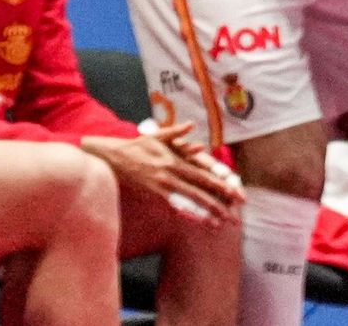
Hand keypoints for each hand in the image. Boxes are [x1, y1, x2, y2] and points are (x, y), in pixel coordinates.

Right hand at [86, 127, 242, 227]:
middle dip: (218, 203)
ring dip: (205, 213)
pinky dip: (187, 214)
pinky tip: (197, 222)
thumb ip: (176, 133)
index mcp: (174, 160)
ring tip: (220, 223)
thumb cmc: (138, 146)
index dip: (218, 185)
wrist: (115, 158)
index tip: (233, 192)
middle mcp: (170, 175)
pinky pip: (173, 207)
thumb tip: (191, 125)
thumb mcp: (157, 136)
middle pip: (199, 191)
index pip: (201, 175)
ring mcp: (162, 186)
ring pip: (188, 202)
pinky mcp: (154, 195)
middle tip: (233, 215)